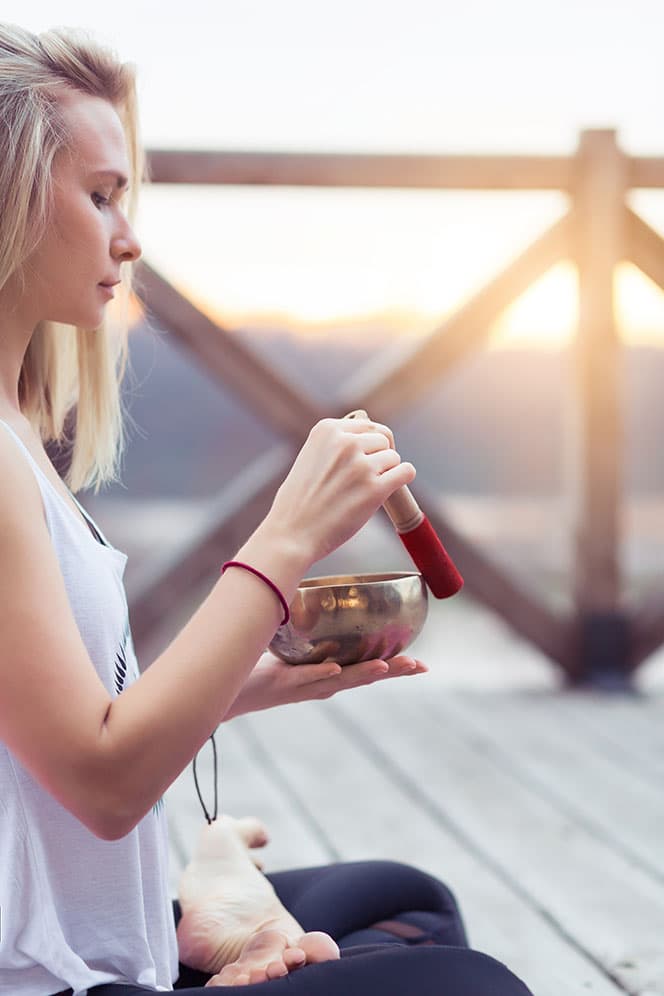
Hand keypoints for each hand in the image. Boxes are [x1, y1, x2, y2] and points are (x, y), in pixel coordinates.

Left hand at [223, 651, 427, 720]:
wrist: (227, 687)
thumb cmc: (259, 667)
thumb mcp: (293, 648)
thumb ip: (311, 631)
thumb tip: (323, 599)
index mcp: (327, 676)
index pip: (367, 670)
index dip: (394, 667)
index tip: (421, 665)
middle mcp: (320, 685)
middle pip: (361, 677)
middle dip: (391, 671)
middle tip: (418, 666)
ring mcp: (302, 686)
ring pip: (339, 680)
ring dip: (364, 673)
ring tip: (387, 666)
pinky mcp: (281, 684)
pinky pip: (303, 678)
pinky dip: (320, 675)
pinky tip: (335, 669)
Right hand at [263, 416, 415, 566]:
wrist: (291, 534)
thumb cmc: (298, 502)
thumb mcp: (310, 457)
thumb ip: (335, 444)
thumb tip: (366, 439)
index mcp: (327, 429)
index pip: (367, 425)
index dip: (367, 445)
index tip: (359, 461)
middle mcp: (346, 442)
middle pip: (382, 439)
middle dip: (377, 457)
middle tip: (362, 479)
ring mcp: (361, 466)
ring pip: (393, 457)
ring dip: (386, 472)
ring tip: (366, 489)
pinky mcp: (375, 490)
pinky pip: (406, 472)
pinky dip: (403, 478)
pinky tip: (392, 487)